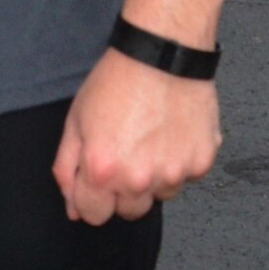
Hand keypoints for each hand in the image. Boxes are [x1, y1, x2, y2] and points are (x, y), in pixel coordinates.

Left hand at [52, 47, 221, 224]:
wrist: (161, 53)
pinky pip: (185, 178)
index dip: (90, 199)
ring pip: (158, 196)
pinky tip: (169, 134)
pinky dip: (177, 163)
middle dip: (121, 191)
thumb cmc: (117, 80)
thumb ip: (67, 168)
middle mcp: (139, 179)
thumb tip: (73, 207)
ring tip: (148, 140)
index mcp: (103, 170)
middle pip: (128, 212)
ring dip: (152, 179)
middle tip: (123, 155)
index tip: (94, 182)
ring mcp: (174, 173)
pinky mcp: (201, 163)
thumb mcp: (76, 120)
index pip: (93, 216)